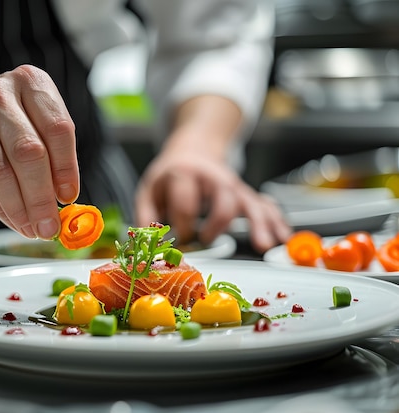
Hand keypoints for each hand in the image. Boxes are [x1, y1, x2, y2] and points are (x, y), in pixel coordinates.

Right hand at [0, 65, 79, 239]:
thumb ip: (53, 156)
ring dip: (20, 208)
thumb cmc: (6, 124)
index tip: (70, 197)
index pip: (57, 129)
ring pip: (1, 171)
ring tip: (34, 229)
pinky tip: (14, 221)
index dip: (67, 167)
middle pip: (28, 152)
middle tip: (51, 226)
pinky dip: (0, 208)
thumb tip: (65, 202)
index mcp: (31, 82)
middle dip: (42, 196)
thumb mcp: (35, 124)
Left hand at [135, 146, 291, 253]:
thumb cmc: (170, 176)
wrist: (191, 149)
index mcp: (184, 174)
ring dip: (259, 223)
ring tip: (264, 245)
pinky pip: (264, 206)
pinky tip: (283, 237)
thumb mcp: (149, 190)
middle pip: (224, 197)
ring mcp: (232, 185)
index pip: (187, 200)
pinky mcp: (244, 193)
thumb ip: (145, 216)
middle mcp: (212, 177)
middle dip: (217, 222)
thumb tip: (146, 246)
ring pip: (250, 201)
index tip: (180, 236)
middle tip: (206, 239)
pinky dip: (276, 221)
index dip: (183, 223)